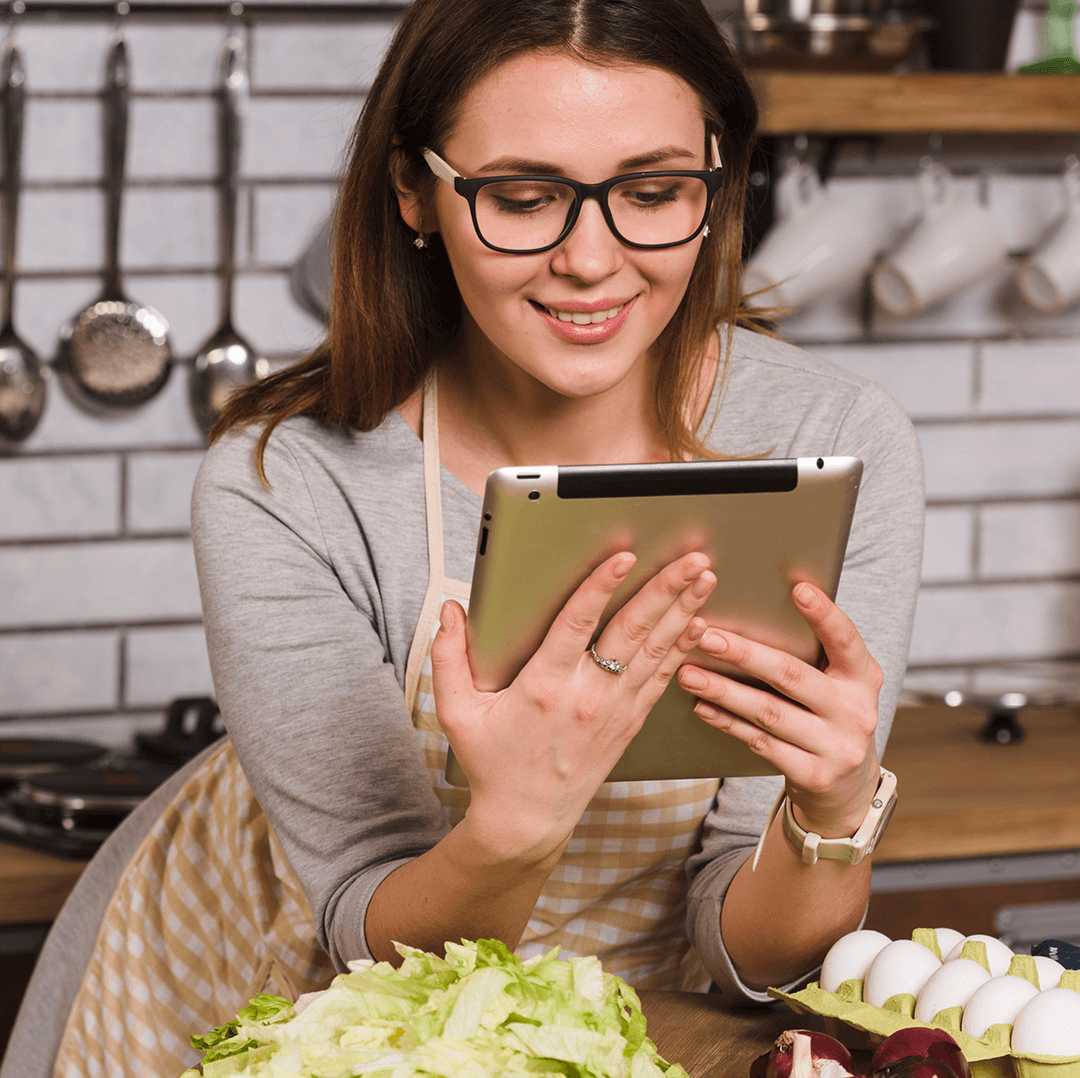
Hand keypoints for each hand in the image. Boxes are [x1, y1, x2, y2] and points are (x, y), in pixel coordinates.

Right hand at [430, 551, 715, 864]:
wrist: (526, 821)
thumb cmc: (492, 764)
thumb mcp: (456, 713)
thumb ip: (447, 659)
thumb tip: (449, 612)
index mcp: (544, 687)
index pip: (576, 625)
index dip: (600, 587)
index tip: (623, 557)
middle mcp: (586, 696)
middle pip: (631, 631)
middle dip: (664, 590)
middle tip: (690, 558)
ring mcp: (613, 710)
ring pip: (655, 650)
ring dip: (682, 610)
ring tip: (703, 577)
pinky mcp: (629, 722)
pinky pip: (661, 678)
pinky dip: (682, 648)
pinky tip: (699, 624)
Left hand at [676, 581, 882, 836]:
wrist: (847, 786)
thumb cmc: (828, 714)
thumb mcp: (836, 683)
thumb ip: (812, 653)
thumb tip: (755, 608)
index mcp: (864, 677)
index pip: (846, 640)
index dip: (825, 615)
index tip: (798, 588)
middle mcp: (856, 711)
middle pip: (792, 676)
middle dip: (744, 653)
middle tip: (705, 635)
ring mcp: (837, 747)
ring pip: (769, 712)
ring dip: (723, 690)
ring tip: (687, 672)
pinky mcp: (813, 775)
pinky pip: (761, 743)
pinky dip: (728, 723)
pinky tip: (702, 706)